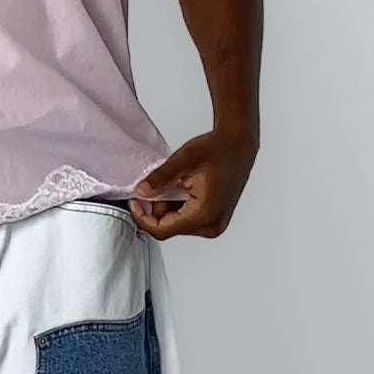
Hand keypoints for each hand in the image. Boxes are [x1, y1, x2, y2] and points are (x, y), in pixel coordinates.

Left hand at [129, 127, 258, 239]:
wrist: (239, 143)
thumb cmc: (218, 149)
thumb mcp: (184, 159)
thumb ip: (160, 178)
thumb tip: (141, 192)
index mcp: (205, 214)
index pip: (163, 230)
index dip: (142, 217)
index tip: (134, 200)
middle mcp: (212, 225)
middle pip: (169, 228)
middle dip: (155, 210)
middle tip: (153, 185)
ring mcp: (215, 223)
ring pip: (177, 224)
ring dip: (166, 207)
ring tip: (171, 183)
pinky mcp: (214, 218)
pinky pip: (187, 219)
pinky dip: (176, 206)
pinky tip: (180, 188)